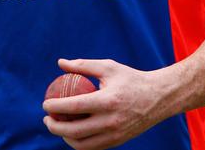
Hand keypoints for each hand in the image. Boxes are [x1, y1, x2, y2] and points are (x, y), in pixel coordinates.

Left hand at [42, 58, 175, 149]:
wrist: (159, 97)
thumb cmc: (131, 79)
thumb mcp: (109, 67)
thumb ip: (83, 65)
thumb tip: (60, 63)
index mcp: (108, 100)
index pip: (74, 107)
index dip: (55, 107)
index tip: (45, 103)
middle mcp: (111, 121)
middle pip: (73, 130)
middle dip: (54, 126)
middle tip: (47, 118)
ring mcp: (115, 134)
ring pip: (81, 144)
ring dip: (64, 137)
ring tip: (58, 126)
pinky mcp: (118, 141)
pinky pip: (92, 147)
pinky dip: (78, 143)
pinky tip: (72, 132)